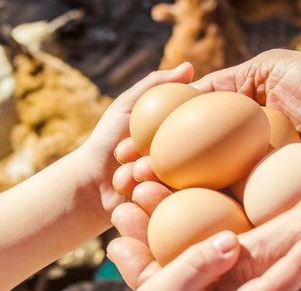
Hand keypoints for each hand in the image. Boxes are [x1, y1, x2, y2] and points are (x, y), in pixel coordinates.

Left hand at [76, 63, 193, 217]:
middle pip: (203, 159)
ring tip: (128, 170)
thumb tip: (189, 65)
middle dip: (164, 154)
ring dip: (152, 174)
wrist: (91, 185)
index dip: (198, 124)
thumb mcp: (128, 107)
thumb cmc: (108, 140)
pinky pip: (173, 204)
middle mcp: (196, 167)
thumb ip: (155, 86)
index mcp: (190, 141)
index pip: (209, 130)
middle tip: (137, 151)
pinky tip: (128, 187)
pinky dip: (146, 192)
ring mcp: (186, 192)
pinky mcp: (175, 213)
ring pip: (187, 184)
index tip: (169, 125)